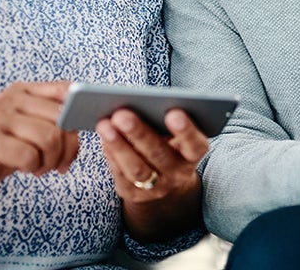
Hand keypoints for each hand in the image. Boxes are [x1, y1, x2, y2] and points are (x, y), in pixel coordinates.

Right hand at [0, 81, 79, 200]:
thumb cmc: (0, 150)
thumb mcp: (27, 129)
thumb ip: (52, 119)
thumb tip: (89, 120)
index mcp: (23, 90)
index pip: (65, 90)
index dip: (81, 110)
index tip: (81, 132)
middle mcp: (10, 98)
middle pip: (61, 119)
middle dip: (68, 147)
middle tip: (60, 163)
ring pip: (49, 137)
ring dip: (51, 160)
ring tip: (42, 167)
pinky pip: (30, 155)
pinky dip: (34, 167)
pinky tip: (27, 169)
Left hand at [98, 108, 206, 241]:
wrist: (166, 183)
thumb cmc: (169, 145)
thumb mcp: (177, 136)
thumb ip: (165, 122)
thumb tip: (139, 104)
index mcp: (193, 155)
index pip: (195, 145)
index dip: (186, 131)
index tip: (173, 113)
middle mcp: (178, 174)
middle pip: (159, 154)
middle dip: (139, 133)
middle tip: (122, 114)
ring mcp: (157, 188)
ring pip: (137, 169)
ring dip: (118, 145)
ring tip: (104, 124)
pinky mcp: (135, 195)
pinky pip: (121, 175)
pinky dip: (111, 153)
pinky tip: (103, 137)